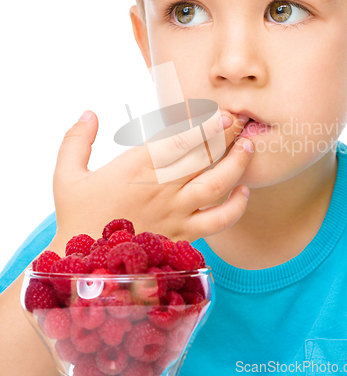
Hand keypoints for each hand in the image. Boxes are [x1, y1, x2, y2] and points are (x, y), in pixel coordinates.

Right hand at [50, 109, 253, 250]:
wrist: (83, 265)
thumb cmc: (76, 216)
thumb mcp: (66, 174)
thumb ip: (77, 140)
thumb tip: (89, 112)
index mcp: (137, 168)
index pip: (180, 141)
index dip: (205, 125)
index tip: (222, 113)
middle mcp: (161, 188)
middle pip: (204, 157)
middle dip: (227, 135)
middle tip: (240, 120)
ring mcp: (175, 213)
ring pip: (216, 186)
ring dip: (236, 164)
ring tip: (247, 146)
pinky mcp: (183, 236)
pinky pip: (217, 223)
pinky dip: (235, 207)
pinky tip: (243, 191)